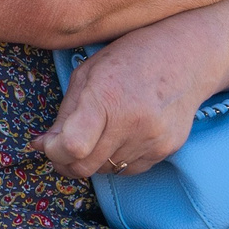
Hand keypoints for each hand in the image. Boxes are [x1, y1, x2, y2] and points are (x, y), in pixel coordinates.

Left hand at [36, 41, 197, 178]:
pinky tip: (119, 135)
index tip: (47, 143)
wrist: (187, 58)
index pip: (73, 147)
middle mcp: (133, 122)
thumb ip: (65, 114)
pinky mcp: (166, 150)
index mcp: (107, 96)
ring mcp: (152, 139)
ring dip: (91, 159)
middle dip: (65, 162)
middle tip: (60, 148)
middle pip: (85, 166)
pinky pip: (128, 169)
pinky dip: (115, 159)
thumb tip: (41, 145)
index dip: (53, 151)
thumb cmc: (131, 57)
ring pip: (105, 170)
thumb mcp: (89, 73)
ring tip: (94, 134)